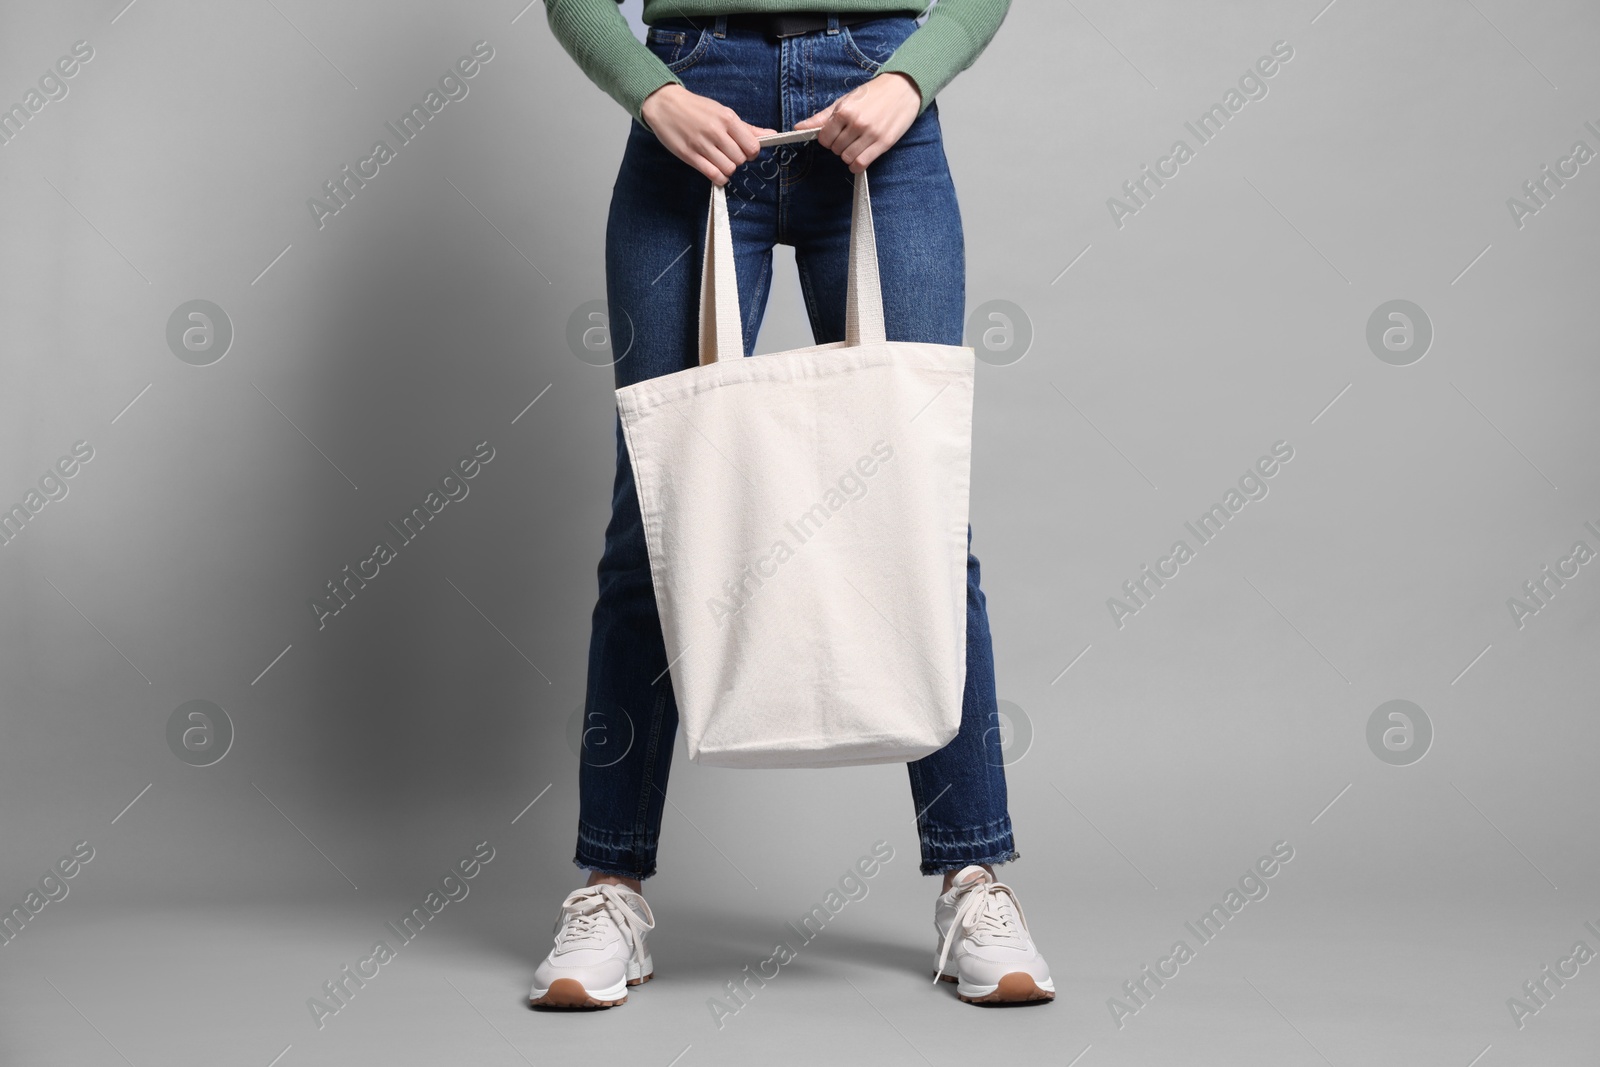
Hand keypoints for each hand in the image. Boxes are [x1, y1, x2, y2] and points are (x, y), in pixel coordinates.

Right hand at [640, 83, 776, 184]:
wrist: (665, 104)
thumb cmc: (696, 108)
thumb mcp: (723, 112)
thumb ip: (747, 128)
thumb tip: (772, 135)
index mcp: (727, 118)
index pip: (753, 146)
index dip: (751, 152)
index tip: (743, 150)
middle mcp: (716, 131)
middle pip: (741, 159)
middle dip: (738, 160)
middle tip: (728, 154)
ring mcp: (702, 144)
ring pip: (729, 169)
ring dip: (728, 169)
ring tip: (720, 161)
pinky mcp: (690, 156)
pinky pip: (713, 175)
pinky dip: (719, 178)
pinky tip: (715, 171)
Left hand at [794, 71, 921, 172]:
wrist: (903, 87)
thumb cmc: (874, 93)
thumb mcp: (845, 100)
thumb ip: (822, 117)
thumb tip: (798, 127)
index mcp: (845, 111)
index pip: (824, 138)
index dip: (827, 139)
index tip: (835, 134)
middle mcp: (857, 123)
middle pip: (835, 149)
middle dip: (839, 145)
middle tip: (849, 136)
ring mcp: (871, 134)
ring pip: (847, 158)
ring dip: (848, 155)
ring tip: (856, 144)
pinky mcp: (884, 143)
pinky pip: (861, 164)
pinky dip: (856, 166)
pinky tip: (859, 158)